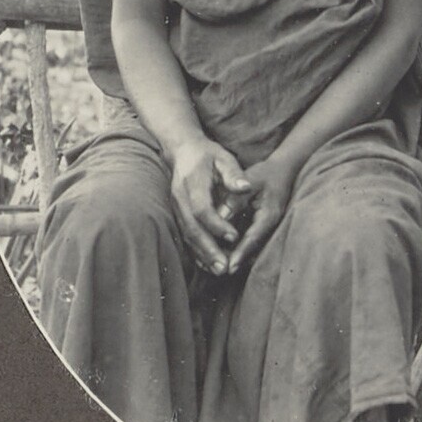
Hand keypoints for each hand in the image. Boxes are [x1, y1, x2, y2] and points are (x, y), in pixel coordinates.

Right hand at [170, 136, 250, 274]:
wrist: (182, 151)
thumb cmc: (207, 154)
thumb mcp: (223, 158)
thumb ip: (234, 173)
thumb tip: (246, 187)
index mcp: (192, 183)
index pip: (202, 209)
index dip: (217, 225)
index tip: (235, 237)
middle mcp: (180, 198)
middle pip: (192, 228)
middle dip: (208, 249)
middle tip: (225, 266)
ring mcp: (176, 207)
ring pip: (187, 235)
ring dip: (202, 254)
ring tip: (219, 271)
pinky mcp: (177, 214)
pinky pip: (185, 235)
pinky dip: (196, 251)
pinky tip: (208, 264)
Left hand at [223, 158, 295, 274]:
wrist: (285, 168)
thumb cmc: (267, 173)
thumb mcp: (250, 180)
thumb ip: (235, 198)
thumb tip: (220, 218)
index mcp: (269, 215)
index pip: (254, 238)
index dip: (241, 253)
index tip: (230, 267)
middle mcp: (271, 224)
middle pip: (253, 249)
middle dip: (237, 260)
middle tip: (218, 270)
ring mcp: (269, 227)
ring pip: (253, 247)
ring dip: (238, 255)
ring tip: (218, 265)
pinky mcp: (264, 226)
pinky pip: (252, 241)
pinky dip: (240, 247)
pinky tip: (225, 251)